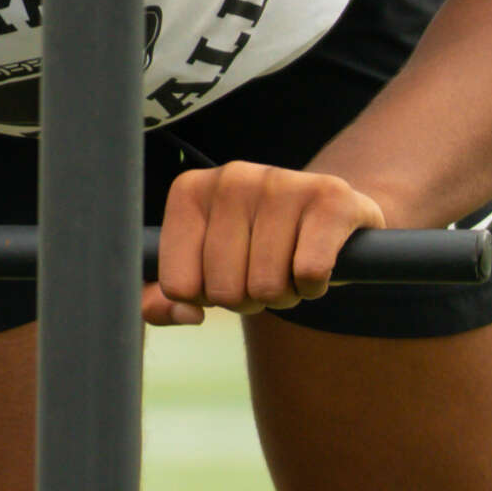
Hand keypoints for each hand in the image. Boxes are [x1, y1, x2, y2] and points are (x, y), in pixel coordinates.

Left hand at [145, 162, 385, 326]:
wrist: (326, 218)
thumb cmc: (253, 248)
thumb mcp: (200, 270)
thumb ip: (160, 301)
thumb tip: (186, 313)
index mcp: (189, 192)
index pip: (178, 287)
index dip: (205, 298)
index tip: (223, 275)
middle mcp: (231, 177)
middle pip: (223, 291)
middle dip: (247, 300)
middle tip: (263, 274)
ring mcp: (282, 182)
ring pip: (267, 287)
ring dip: (283, 295)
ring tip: (289, 267)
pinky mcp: (331, 197)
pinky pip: (310, 273)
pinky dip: (314, 286)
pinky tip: (315, 264)